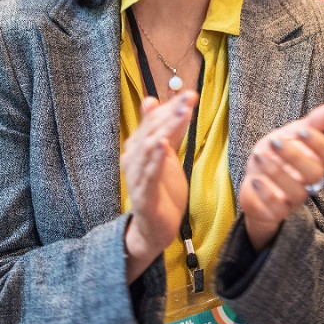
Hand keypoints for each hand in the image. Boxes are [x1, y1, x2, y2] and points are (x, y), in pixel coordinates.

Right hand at [121, 90, 196, 281]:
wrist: (155, 228)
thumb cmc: (161, 190)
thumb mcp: (163, 156)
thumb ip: (159, 130)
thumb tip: (151, 100)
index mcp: (138, 148)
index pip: (154, 122)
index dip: (171, 107)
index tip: (190, 95)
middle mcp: (134, 159)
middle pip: (152, 130)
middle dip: (171, 113)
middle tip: (189, 98)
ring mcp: (137, 177)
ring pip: (149, 148)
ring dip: (165, 129)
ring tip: (180, 114)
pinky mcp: (144, 195)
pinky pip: (148, 174)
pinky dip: (154, 159)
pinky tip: (162, 145)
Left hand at [239, 103, 323, 250]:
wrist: (254, 182)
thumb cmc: (277, 156)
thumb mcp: (291, 135)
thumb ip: (313, 123)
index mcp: (315, 162)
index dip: (320, 144)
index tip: (302, 130)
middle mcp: (307, 183)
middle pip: (315, 174)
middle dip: (295, 156)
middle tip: (275, 142)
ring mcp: (292, 200)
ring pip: (296, 193)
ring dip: (277, 173)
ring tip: (259, 157)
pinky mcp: (274, 213)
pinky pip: (276, 209)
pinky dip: (266, 194)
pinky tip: (254, 180)